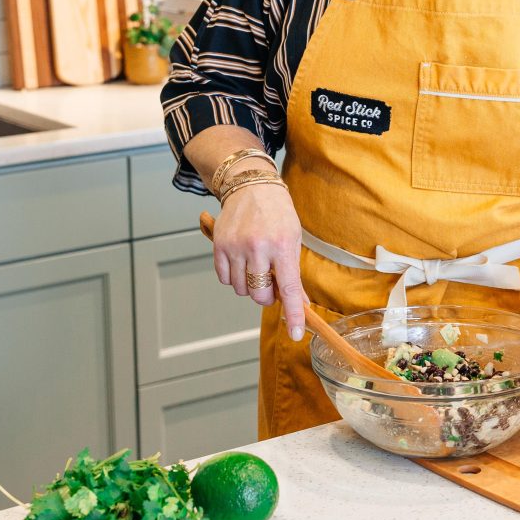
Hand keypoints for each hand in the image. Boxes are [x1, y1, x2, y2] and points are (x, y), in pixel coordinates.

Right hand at [212, 182, 307, 341]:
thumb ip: (294, 272)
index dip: (294, 313)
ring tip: (256, 266)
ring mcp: (236, 247)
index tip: (296, 333)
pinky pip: (225, 279)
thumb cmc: (277, 213)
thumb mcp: (294, 238)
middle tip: (271, 283)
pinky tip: (242, 262)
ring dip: (250, 285)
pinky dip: (234, 277)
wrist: (251, 186)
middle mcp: (259, 247)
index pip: (289, 288)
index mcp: (283, 245)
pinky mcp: (219, 246)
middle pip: (260, 294)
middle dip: (267, 296)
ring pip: (242, 289)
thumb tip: (301, 304)